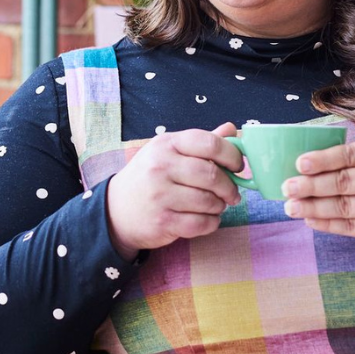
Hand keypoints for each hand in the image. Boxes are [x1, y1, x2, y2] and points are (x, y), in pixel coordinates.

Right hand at [105, 122, 243, 259]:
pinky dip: (211, 223)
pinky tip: (205, 219)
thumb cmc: (148, 177)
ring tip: (215, 205)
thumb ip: (201, 143)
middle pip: (212, 174)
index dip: (232, 155)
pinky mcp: (162, 221)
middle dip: (229, 186)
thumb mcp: (168, 152)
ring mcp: (160, 195)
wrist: (115, 210)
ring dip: (219, 206)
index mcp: (166, 144)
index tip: (238, 166)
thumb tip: (232, 130)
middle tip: (232, 194)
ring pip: (209, 201)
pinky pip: (201, 223)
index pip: (209, 143)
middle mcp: (160, 167)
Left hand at [280, 140, 354, 255]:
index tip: (300, 164)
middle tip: (288, 187)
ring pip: (344, 208)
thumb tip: (312, 163)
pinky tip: (310, 220)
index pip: (352, 155)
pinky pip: (351, 228)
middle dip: (311, 186)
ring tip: (291, 206)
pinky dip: (327, 224)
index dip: (323, 159)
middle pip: (344, 183)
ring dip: (313, 208)